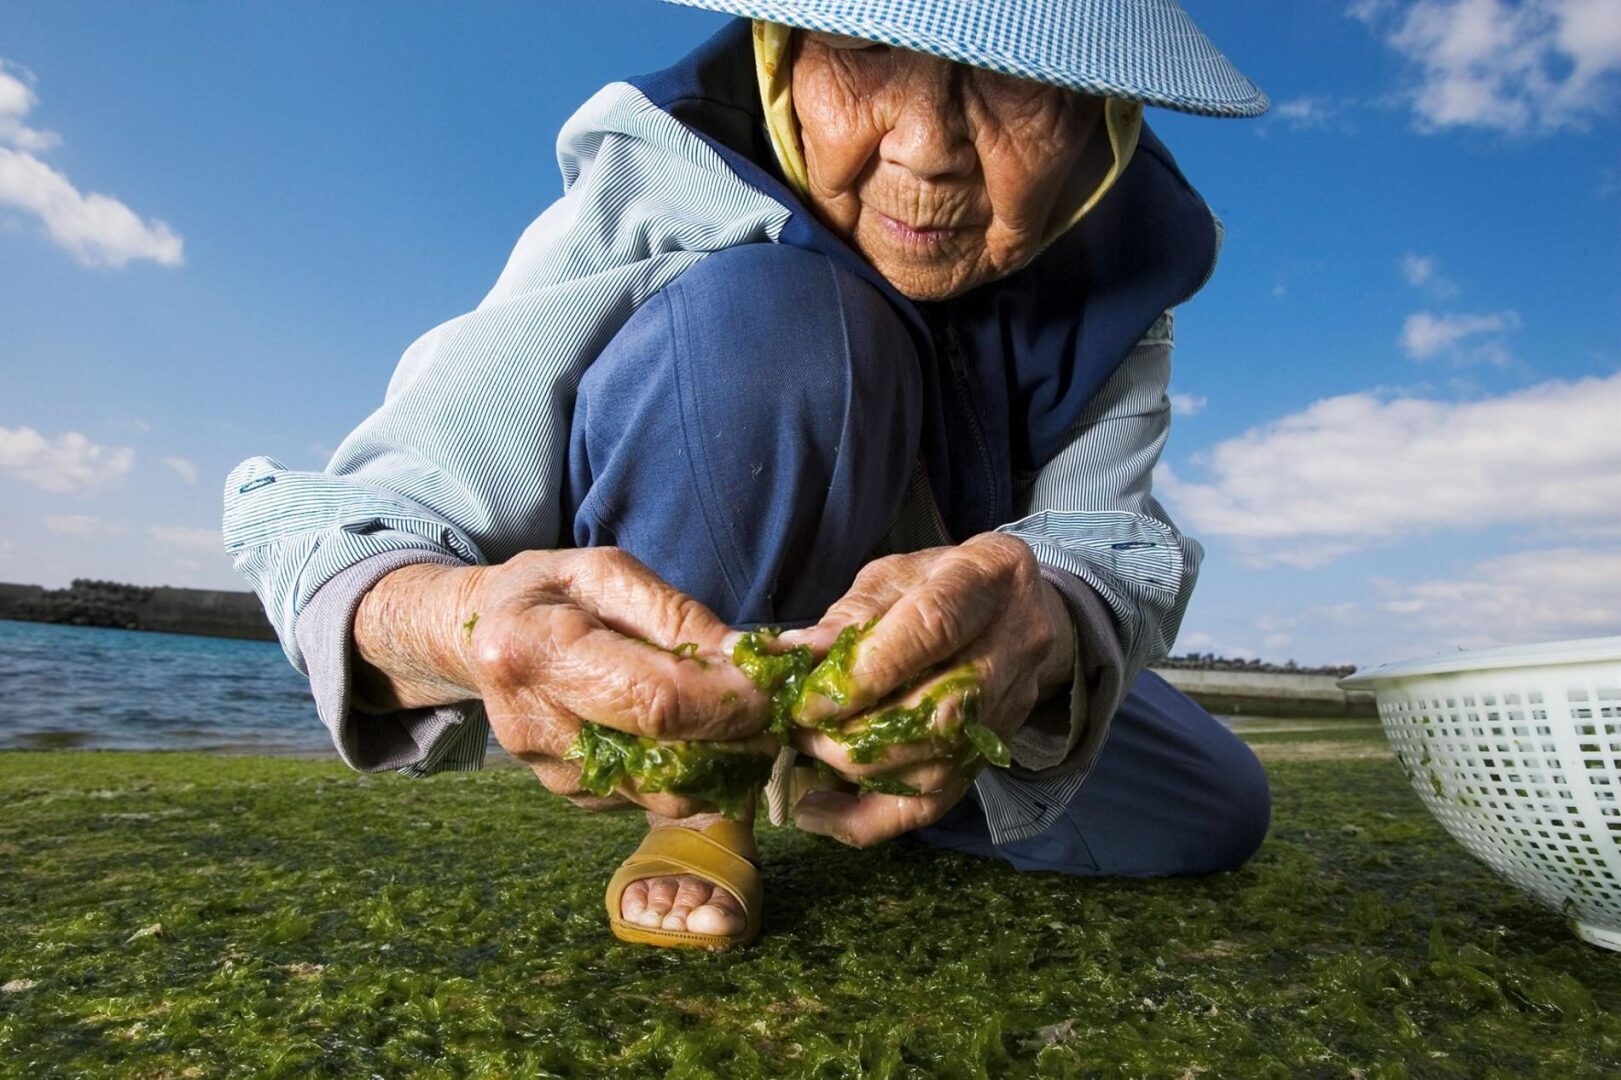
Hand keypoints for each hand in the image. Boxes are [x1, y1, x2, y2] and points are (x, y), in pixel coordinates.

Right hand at [353, 549, 775, 816]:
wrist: (480, 636)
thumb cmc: (551, 592)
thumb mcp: (608, 574)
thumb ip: (679, 617)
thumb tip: (753, 661)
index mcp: (535, 651)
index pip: (655, 701)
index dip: (728, 702)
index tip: (772, 688)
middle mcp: (534, 725)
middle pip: (666, 761)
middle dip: (735, 741)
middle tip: (770, 709)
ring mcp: (549, 773)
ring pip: (666, 794)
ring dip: (718, 763)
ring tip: (735, 717)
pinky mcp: (571, 797)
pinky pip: (650, 797)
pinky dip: (685, 771)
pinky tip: (688, 731)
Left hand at [780, 533, 1073, 846]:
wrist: (1018, 611)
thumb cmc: (943, 584)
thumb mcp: (896, 576)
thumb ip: (849, 615)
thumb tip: (791, 657)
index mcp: (987, 579)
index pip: (931, 630)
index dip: (866, 673)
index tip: (808, 700)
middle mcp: (1012, 647)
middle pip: (938, 713)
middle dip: (855, 733)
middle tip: (799, 728)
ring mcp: (1009, 708)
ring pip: (936, 766)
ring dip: (858, 771)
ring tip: (808, 752)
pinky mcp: (991, 753)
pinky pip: (934, 803)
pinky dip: (868, 818)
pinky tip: (817, 811)